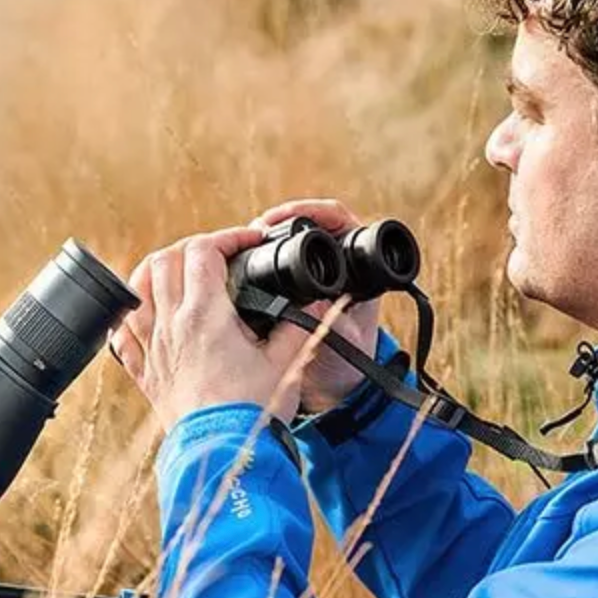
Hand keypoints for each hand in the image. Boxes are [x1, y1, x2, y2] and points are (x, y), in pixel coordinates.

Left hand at [108, 227, 311, 430]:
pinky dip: (129, 316)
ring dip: (154, 272)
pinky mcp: (145, 375)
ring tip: (177, 273)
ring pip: (136, 290)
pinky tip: (144, 314)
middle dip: (190, 248)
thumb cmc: (254, 412)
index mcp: (205, 315)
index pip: (203, 251)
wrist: (224, 455)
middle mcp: (171, 326)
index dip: (227, 238)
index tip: (247, 243)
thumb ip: (302, 325)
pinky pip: (121, 335)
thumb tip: (323, 302)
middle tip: (215, 255)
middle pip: (164, 261)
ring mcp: (153, 349)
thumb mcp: (286, 362)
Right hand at [247, 198, 380, 413]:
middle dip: (279, 222)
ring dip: (265, 238)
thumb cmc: (347, 365)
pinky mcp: (293, 286)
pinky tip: (239, 262)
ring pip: (288, 240)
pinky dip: (257, 257)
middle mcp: (337, 264)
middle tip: (255, 229)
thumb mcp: (343, 342)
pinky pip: (275, 260)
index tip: (283, 219)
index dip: (311, 211)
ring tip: (243, 242)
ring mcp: (314, 273)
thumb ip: (333, 319)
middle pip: (308, 223)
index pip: (338, 220)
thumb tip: (314, 297)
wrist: (332, 386)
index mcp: (357, 269)